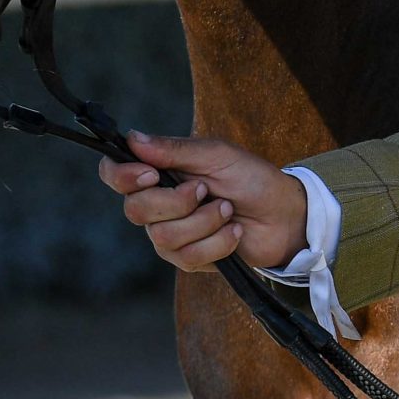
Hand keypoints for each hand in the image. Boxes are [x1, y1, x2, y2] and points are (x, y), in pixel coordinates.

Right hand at [95, 130, 310, 272]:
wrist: (283, 215)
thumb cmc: (251, 178)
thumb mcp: (216, 155)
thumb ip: (173, 149)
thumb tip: (132, 138)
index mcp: (159, 172)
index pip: (115, 174)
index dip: (122, 176)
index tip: (151, 173)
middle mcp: (157, 204)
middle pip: (136, 210)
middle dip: (176, 201)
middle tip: (206, 190)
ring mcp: (170, 234)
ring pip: (163, 236)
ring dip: (204, 222)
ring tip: (228, 210)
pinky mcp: (188, 260)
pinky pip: (187, 257)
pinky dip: (217, 242)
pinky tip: (233, 232)